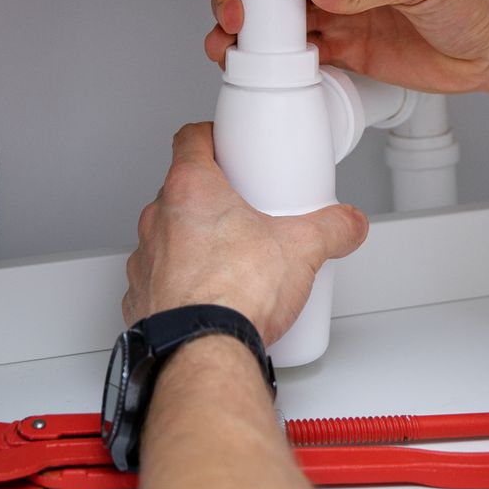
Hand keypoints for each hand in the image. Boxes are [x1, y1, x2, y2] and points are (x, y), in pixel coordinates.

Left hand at [124, 124, 368, 343]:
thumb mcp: (303, 249)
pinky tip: (210, 296)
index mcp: (191, 190)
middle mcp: (159, 219)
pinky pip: (160, 279)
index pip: (190, 139)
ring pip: (168, 235)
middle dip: (214, 199)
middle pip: (183, 190)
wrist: (202, 352)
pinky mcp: (140, 297)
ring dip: (194, 242)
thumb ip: (332, 229)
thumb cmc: (234, 295)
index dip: (211, 137)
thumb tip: (347, 224)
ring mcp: (145, 259)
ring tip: (232, 260)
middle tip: (246, 213)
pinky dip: (181, 283)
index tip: (227, 144)